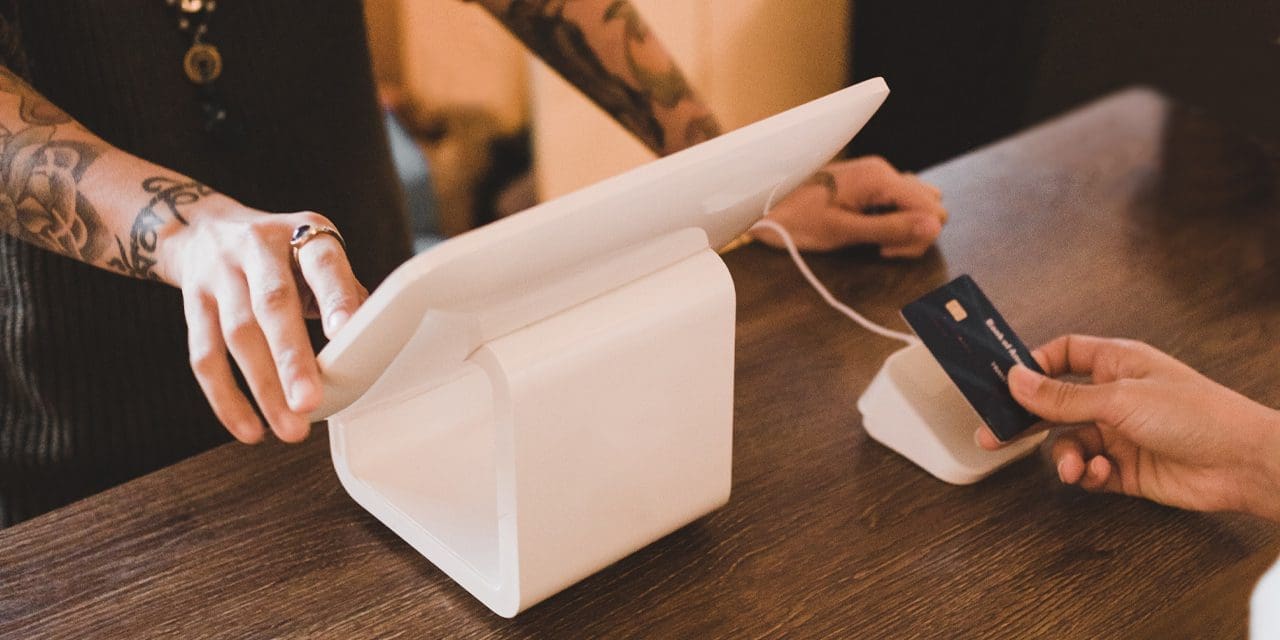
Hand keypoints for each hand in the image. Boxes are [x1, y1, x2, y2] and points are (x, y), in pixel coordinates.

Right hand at [168, 200, 367, 443]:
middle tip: (311, 402)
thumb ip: (343, 292)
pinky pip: (204, 355)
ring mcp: (219, 275)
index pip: (322, 264)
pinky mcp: (193, 303)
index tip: (345, 334)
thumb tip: (374, 342)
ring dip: (263, 387)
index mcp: (301, 234)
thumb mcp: (316, 254)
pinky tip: (249, 428)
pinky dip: (226, 397)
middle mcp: (257, 248)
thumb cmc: (280, 254)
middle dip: (291, 357)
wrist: (203, 230)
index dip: (335, 297)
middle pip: (272, 304)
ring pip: (237, 335)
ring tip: (290, 428)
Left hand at [751, 156, 946, 255]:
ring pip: (918, 204)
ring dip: (905, 227)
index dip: (917, 236)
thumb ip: (891, 229)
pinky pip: (900, 201)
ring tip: (874, 240)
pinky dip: (894, 219)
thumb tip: (935, 227)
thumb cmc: (798, 220)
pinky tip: (871, 230)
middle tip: (880, 248)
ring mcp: (878, 176)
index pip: (932, 209)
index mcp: (880, 178)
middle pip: (931, 206)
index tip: (885, 250)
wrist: (765, 206)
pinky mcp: (870, 185)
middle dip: (914, 233)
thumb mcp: (844, 231)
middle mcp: (884, 171)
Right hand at [976, 335, 1279, 520]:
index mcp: (1116, 363)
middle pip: (1055, 404)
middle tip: (994, 435)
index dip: (1032, 367)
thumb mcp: (1119, 399)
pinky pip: (1088, 470)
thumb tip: (1017, 381)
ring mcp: (1119, 433)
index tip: (1004, 382)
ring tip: (1071, 467)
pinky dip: (1086, 474)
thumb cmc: (1197, 415)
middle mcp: (1114, 396)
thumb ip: (1062, 396)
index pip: (1062, 356)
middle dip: (1026, 421)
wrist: (1241, 464)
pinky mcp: (1126, 468)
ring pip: (1068, 442)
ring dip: (1064, 456)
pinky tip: (1099, 474)